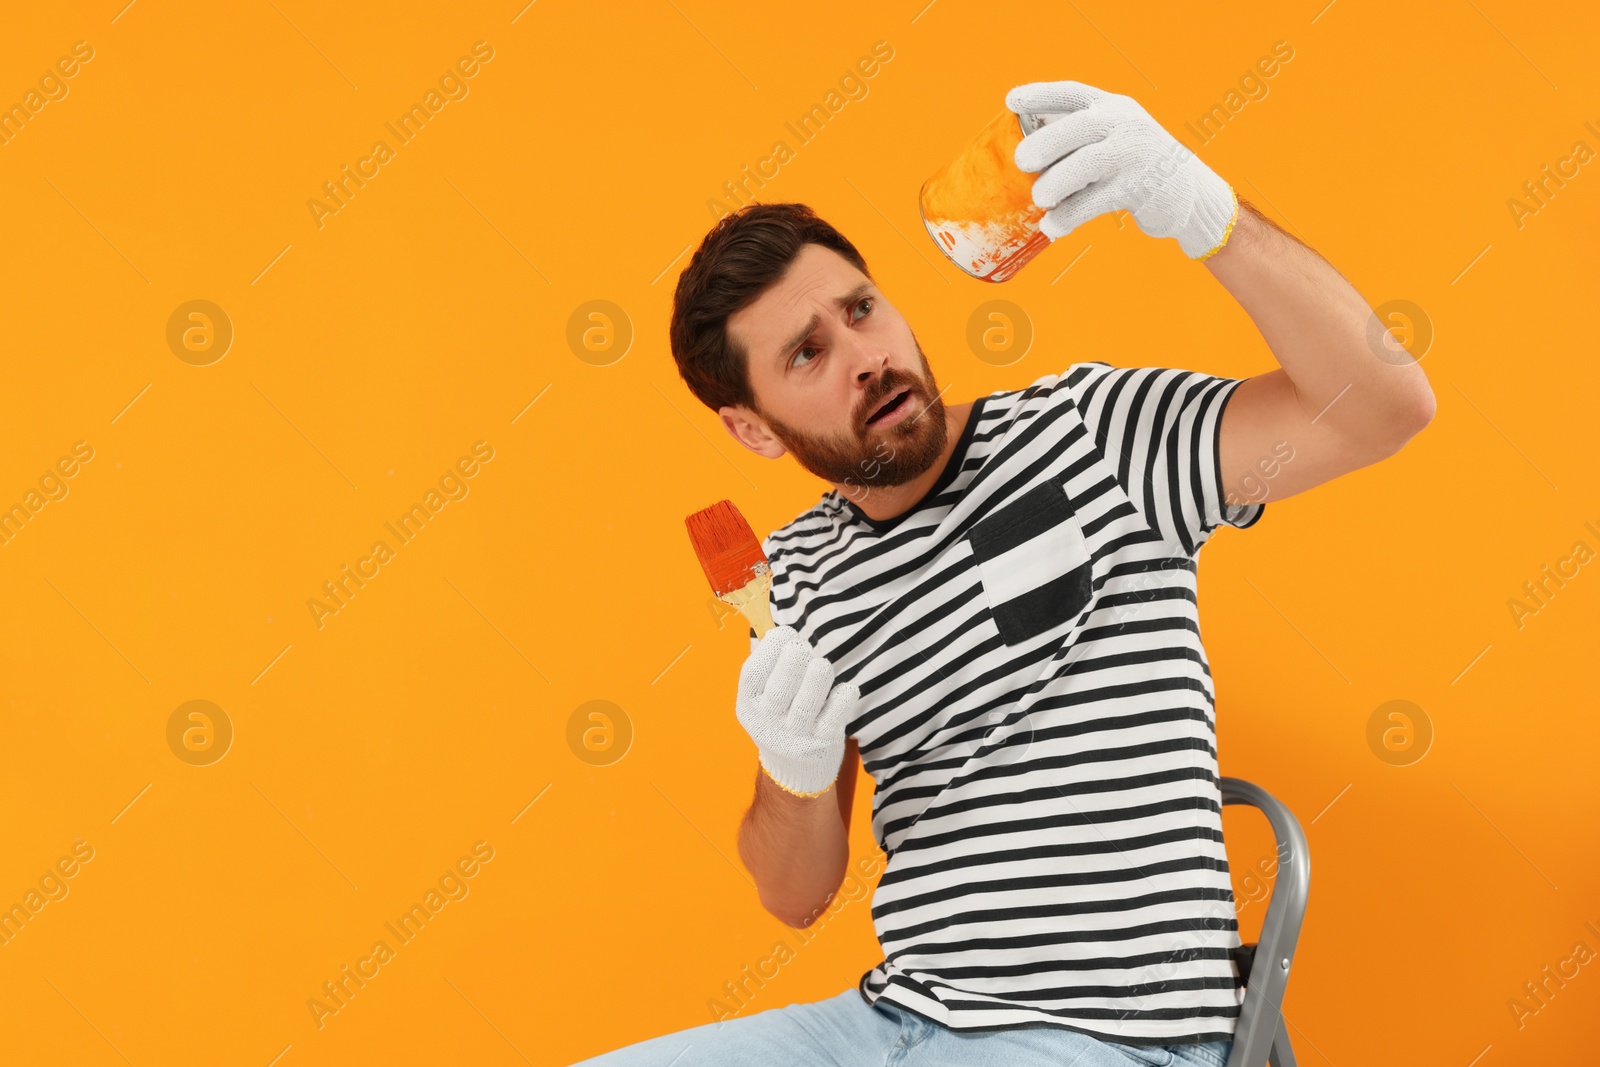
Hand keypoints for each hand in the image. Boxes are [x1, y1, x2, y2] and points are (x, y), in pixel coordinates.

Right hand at [736, 626, 858, 796]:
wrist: (794, 772)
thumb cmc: (780, 717)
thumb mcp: (762, 697)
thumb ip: (768, 664)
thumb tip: (774, 626)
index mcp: (748, 706)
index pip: (752, 674)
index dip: (769, 648)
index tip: (785, 632)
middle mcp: (768, 724)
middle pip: (780, 689)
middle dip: (794, 660)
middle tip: (803, 647)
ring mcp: (795, 737)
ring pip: (807, 703)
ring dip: (817, 676)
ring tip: (821, 665)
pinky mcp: (822, 745)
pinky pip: (834, 718)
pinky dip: (842, 698)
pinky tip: (845, 688)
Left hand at [1006, 80, 1237, 259]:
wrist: (1190, 195)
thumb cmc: (1135, 169)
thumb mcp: (1115, 140)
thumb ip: (1080, 141)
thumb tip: (1023, 158)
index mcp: (1113, 107)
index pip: (1073, 93)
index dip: (1041, 95)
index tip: (1011, 101)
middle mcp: (1125, 124)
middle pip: (1077, 127)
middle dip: (1045, 143)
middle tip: (1021, 161)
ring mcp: (1135, 155)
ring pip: (1085, 165)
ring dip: (1055, 184)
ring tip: (1040, 199)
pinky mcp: (1139, 188)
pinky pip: (1094, 202)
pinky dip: (1068, 216)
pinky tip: (1052, 226)